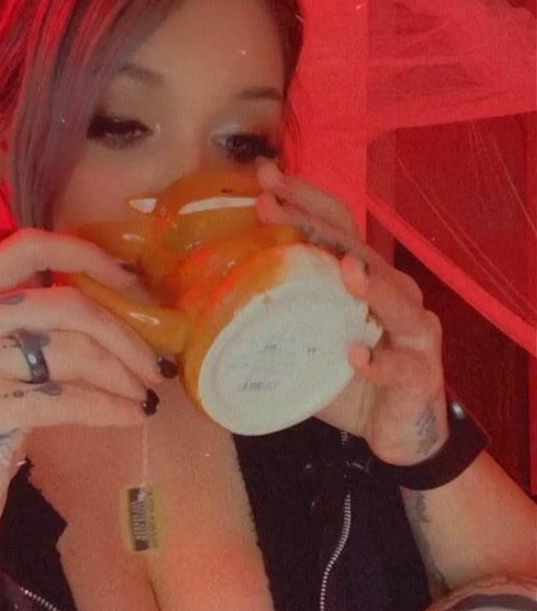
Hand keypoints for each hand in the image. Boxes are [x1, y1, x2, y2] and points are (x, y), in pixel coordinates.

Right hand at [0, 230, 166, 610]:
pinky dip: (110, 406)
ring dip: (123, 372)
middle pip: (63, 303)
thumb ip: (16, 328)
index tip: (127, 280)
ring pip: (72, 349)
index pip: (24, 247)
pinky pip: (68, 398)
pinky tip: (132, 416)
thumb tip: (107, 305)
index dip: (84, 254)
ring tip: (145, 393)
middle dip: (123, 334)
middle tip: (155, 363)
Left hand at [253, 158, 449, 465]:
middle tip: (270, 207)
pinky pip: (400, 365)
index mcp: (362, 276)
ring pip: (395, 299)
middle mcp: (394, 291)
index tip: (262, 177)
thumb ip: (266, 322)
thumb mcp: (301, 344)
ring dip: (369, 283)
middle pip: (357, 249)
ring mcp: (414, 331)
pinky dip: (378, 361)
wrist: (394, 432)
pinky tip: (354, 355)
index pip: (336, 223)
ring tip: (342, 269)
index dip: (303, 197)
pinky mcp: (420, 372)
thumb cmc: (346, 380)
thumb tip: (191, 313)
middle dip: (315, 225)